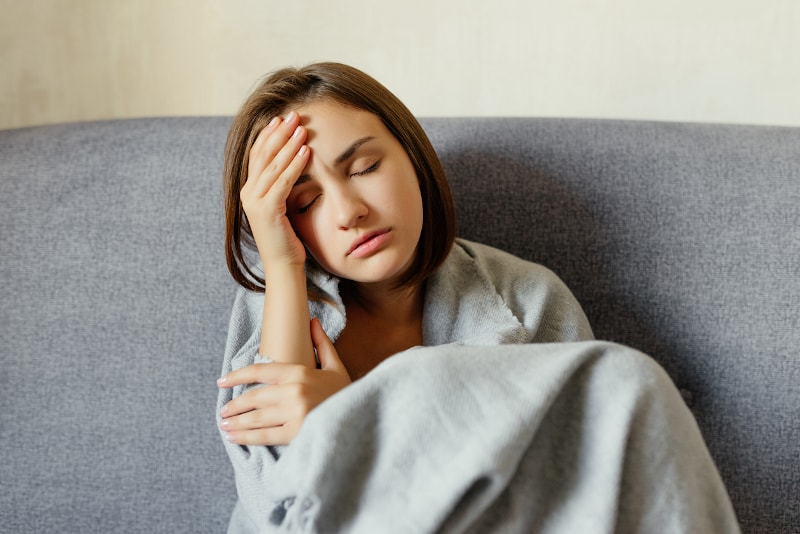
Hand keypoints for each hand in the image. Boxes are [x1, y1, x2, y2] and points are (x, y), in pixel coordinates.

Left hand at [218, 318, 350, 445]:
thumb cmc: (346, 392)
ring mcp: (294, 413)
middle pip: (254, 397)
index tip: (222, 382)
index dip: (237, 376)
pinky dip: (246, 438)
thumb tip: (312, 320)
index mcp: (299, 372)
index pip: (259, 371)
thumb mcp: (335, 366)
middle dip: (235, 405)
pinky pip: (264, 436)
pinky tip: (234, 438)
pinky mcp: (296, 433)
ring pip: (256, 418)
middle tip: (223, 411)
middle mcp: (294, 391)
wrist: (362, 418)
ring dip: (236, 422)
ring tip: (225, 425)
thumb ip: (321, 343)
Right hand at [240, 111, 310, 269]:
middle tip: (294, 114)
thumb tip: (293, 166)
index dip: (269, 135)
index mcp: (249, 191)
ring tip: (302, 127)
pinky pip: (283, 181)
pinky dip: (295, 163)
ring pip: (273, 165)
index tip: (281, 119)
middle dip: (279, 133)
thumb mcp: (282, 207)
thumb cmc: (288, 239)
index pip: (258, 156)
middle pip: (263, 155)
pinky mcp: (267, 210)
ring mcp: (255, 202)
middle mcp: (248, 194)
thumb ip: (282, 187)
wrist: (284, 266)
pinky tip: (306, 151)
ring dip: (289, 144)